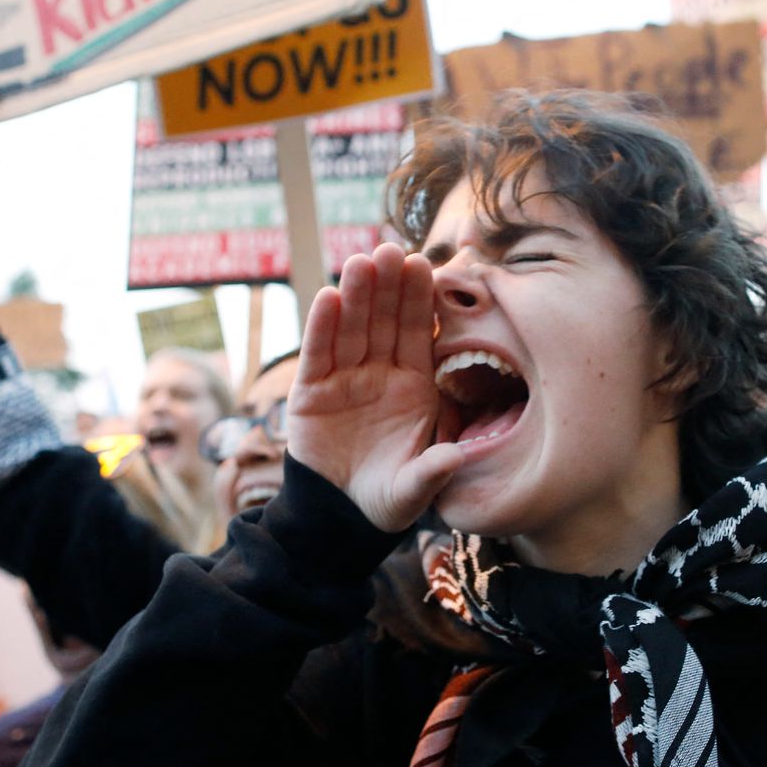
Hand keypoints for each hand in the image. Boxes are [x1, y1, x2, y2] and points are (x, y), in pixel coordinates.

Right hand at [288, 242, 463, 531]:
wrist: (340, 518)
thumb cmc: (386, 500)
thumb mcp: (413, 490)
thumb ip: (432, 472)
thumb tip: (457, 457)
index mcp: (414, 387)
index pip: (418, 334)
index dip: (419, 300)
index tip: (424, 265)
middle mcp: (380, 375)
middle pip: (385, 322)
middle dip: (388, 286)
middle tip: (391, 248)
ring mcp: (344, 380)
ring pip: (352, 329)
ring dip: (356, 296)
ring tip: (360, 262)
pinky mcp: (310, 392)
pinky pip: (318, 354)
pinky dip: (322, 326)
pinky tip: (327, 296)